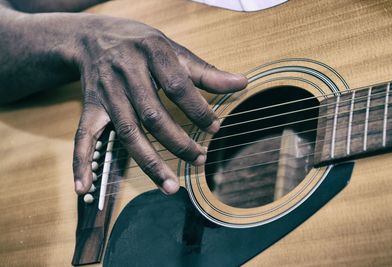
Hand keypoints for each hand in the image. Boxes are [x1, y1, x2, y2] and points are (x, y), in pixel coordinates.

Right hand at [70, 16, 246, 194]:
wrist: (94, 37)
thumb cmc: (140, 44)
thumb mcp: (173, 49)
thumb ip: (206, 71)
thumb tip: (242, 83)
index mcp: (150, 52)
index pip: (177, 85)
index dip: (197, 109)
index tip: (214, 127)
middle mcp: (125, 73)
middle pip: (152, 115)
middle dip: (177, 142)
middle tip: (199, 159)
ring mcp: (106, 93)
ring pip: (127, 132)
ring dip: (148, 162)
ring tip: (170, 186)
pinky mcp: (90, 108)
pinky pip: (83, 137)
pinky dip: (82, 163)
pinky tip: (85, 187)